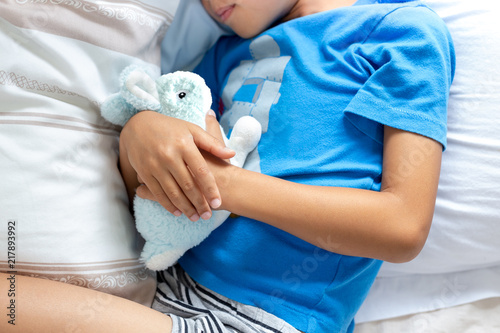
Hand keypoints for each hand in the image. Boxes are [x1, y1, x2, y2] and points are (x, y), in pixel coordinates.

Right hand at [120, 111, 234, 220]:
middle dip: (199, 203)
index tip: (218, 202)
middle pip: (188, 185)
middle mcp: (169, 155)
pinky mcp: (144, 172)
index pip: (201, 171)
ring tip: (196, 217)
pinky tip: (178, 212)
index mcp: (184, 145)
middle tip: (208, 215)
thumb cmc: (171, 128)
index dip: (210, 188)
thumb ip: (212, 143)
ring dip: (185, 208)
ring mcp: (155, 165)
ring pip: (173, 192)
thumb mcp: (192, 130)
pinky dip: (168, 205)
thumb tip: (231, 154)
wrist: (138, 125)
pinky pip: (158, 193)